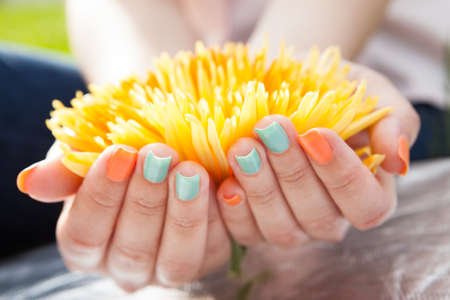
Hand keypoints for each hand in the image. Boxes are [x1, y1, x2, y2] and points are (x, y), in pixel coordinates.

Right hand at [17, 143, 229, 290]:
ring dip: (184, 214)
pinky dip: (220, 216)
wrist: (164, 133)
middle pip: (132, 250)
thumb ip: (65, 169)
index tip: (117, 153)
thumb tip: (31, 182)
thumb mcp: (90, 148)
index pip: (84, 234)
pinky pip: (217, 247)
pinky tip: (221, 183)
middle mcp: (127, 264)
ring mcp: (168, 265)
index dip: (100, 195)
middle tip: (158, 155)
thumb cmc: (122, 142)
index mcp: (88, 244)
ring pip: (176, 260)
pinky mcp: (210, 255)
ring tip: (190, 171)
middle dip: (145, 200)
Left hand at [216, 64, 419, 246]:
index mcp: (367, 193)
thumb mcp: (370, 93)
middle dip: (293, 172)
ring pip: (280, 228)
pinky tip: (222, 180)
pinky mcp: (253, 224)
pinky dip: (232, 208)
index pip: (366, 204)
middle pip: (318, 217)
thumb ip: (394, 122)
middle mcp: (330, 218)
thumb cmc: (331, 88)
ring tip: (243, 146)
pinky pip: (243, 231)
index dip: (342, 175)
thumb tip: (396, 160)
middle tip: (271, 128)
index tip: (316, 133)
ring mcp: (291, 226)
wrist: (283, 82)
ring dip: (260, 188)